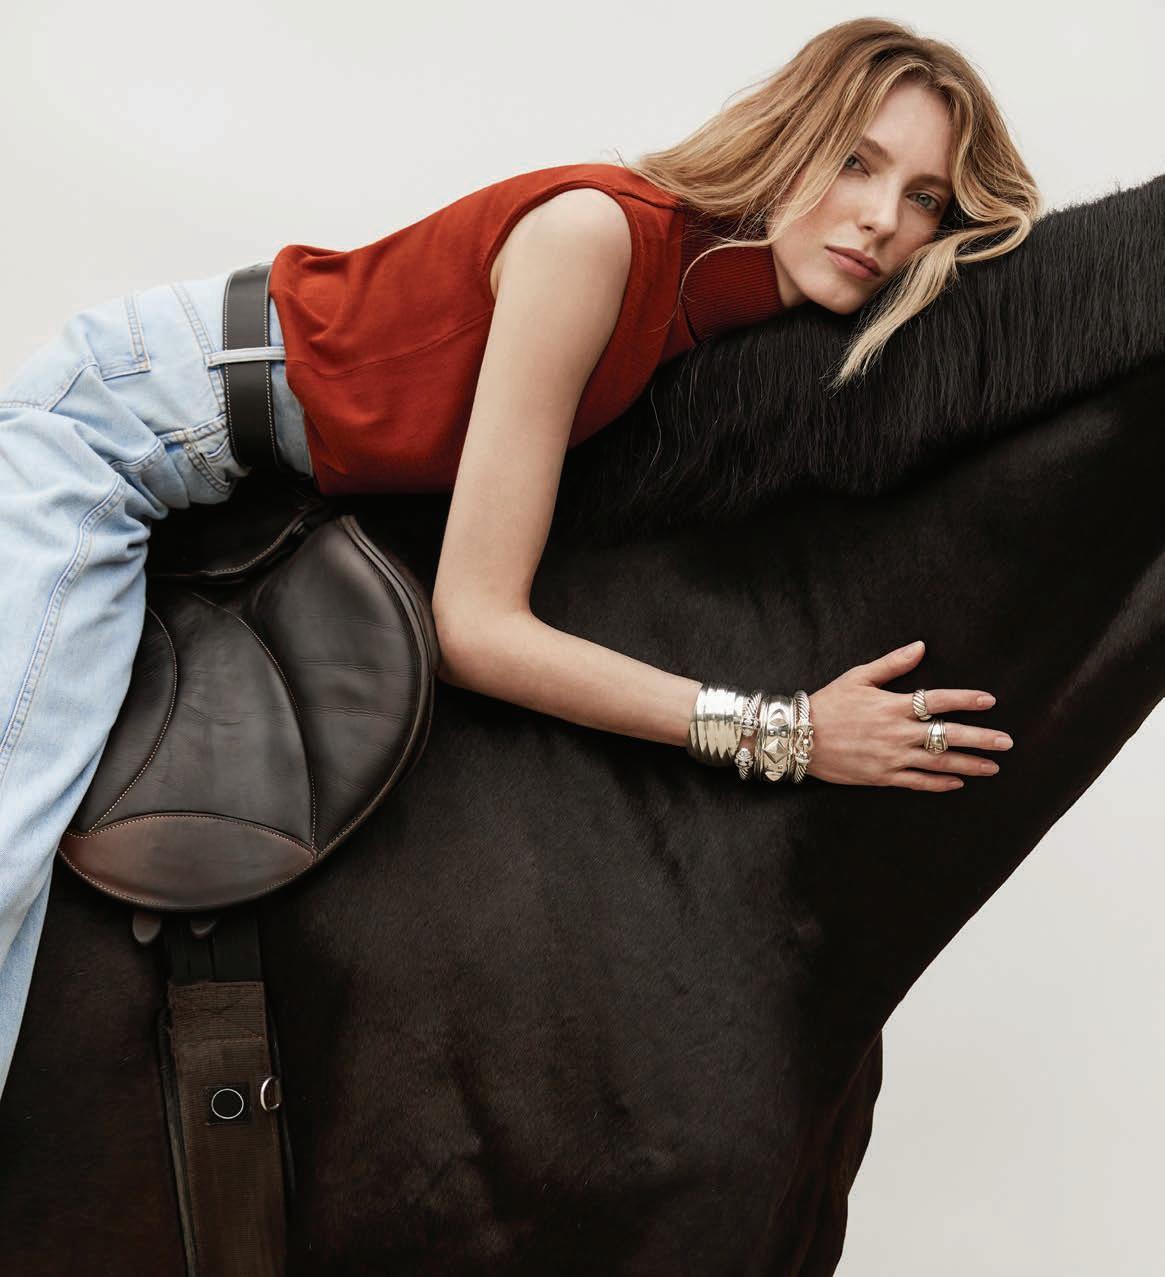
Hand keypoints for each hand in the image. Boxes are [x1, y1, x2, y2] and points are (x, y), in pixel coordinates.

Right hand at [805, 640, 1012, 791]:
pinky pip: (918, 782)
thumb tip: (920, 646)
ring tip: (994, 767)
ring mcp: (891, 757)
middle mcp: (897, 733)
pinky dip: (940, 783)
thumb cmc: (827, 704)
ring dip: (970, 764)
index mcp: (893, 705)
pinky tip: (959, 782)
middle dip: (981, 738)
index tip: (989, 700)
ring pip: (939, 762)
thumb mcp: (857, 677)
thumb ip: (892, 664)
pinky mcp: (882, 777)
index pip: (939, 700)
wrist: (798, 737)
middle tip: (1007, 742)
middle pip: (948, 735)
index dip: (966, 700)